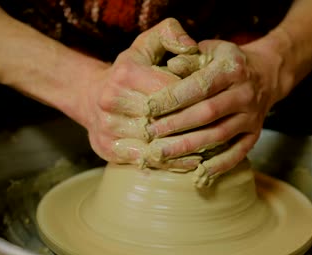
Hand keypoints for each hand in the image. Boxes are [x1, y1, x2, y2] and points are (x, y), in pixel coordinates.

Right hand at [78, 18, 203, 170]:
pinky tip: (192, 161)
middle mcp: (111, 99)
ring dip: (185, 148)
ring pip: (155, 142)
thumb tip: (191, 47)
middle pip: (163, 118)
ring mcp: (107, 126)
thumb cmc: (130, 70)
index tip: (215, 102)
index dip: (194, 98)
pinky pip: (145, 159)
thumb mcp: (147, 45)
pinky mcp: (106, 148)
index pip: (170, 90)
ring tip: (213, 147)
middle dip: (193, 125)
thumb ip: (170, 34)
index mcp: (125, 72)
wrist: (90, 96)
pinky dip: (170, 163)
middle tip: (220, 129)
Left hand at [146, 39, 287, 186]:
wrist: (266, 75)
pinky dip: (218, 165)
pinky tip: (197, 173)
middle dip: (176, 125)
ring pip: (219, 135)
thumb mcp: (211, 50)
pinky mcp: (254, 135)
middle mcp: (245, 93)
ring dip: (189, 146)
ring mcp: (252, 117)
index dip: (173, 98)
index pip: (199, 86)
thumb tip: (171, 66)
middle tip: (150, 133)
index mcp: (231, 69)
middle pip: (207, 113)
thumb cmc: (227, 62)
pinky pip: (237, 153)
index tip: (148, 108)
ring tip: (162, 153)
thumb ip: (190, 57)